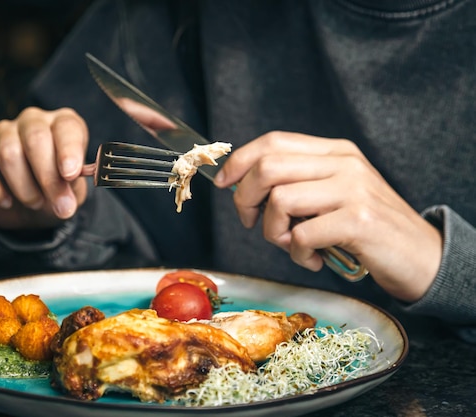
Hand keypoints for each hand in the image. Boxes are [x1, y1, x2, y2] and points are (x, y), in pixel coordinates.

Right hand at [0, 107, 88, 229]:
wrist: (26, 207)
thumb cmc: (54, 192)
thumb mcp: (72, 192)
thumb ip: (73, 188)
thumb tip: (72, 196)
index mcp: (63, 125)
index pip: (67, 127)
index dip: (69, 150)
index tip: (70, 175)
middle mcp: (33, 121)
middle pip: (36, 138)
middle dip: (48, 177)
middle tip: (60, 206)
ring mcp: (3, 131)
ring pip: (8, 153)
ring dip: (24, 187)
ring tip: (35, 203)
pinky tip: (6, 202)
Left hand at [214, 131, 442, 301]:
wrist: (422, 256)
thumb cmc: (367, 230)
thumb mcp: (334, 195)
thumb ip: (297, 184)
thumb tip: (243, 187)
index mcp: (335, 152)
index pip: (274, 142)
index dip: (240, 161)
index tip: (223, 183)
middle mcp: (343, 164)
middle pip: (268, 167)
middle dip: (246, 200)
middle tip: (252, 223)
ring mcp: (352, 189)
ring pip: (280, 200)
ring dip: (273, 233)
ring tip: (292, 246)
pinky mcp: (358, 220)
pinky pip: (302, 235)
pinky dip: (297, 254)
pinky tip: (313, 259)